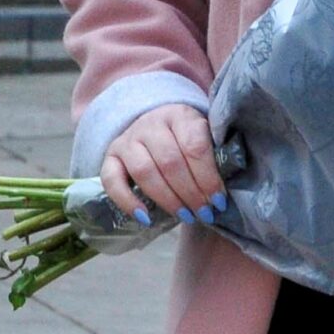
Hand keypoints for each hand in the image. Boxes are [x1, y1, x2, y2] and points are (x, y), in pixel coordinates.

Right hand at [101, 103, 226, 225]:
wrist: (154, 127)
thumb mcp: (205, 138)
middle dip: (190, 193)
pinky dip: (128, 202)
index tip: (219, 202)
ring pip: (145, 171)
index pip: (194, 146)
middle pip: (170, 162)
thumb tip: (222, 195)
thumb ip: (215, 158)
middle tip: (204, 213)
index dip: (208, 177)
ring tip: (185, 216)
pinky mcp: (110, 156)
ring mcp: (128, 139)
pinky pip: (112, 180)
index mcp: (180, 115)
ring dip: (167, 199)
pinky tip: (146, 218)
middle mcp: (151, 124)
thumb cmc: (186, 140)